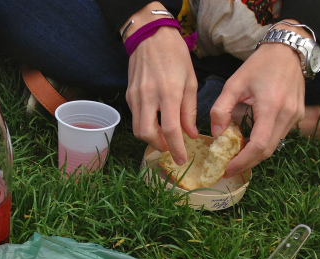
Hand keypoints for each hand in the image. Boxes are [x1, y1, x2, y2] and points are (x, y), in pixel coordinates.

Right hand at [126, 25, 198, 164]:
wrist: (150, 36)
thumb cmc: (175, 55)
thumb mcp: (190, 81)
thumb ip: (189, 110)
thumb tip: (190, 134)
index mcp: (168, 92)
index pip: (170, 129)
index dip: (176, 148)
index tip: (181, 159)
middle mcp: (148, 97)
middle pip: (147, 134)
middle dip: (158, 145)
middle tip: (170, 147)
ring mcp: (135, 97)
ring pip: (137, 129)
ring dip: (150, 137)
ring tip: (163, 136)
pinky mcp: (129, 96)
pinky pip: (136, 117)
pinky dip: (146, 124)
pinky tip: (156, 120)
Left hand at [210, 40, 304, 176]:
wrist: (288, 51)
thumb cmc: (259, 65)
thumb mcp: (234, 84)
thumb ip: (221, 109)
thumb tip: (216, 133)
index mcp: (271, 107)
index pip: (258, 145)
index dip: (243, 161)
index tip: (228, 168)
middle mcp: (287, 114)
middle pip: (267, 151)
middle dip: (248, 162)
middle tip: (229, 167)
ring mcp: (295, 116)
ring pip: (274, 145)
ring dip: (255, 153)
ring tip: (236, 155)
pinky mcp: (298, 115)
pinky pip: (279, 136)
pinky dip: (264, 143)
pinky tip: (249, 142)